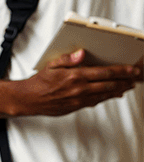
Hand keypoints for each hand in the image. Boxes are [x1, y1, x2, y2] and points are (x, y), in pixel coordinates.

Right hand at [15, 49, 141, 116]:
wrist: (27, 100)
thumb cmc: (39, 82)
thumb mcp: (52, 65)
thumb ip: (68, 58)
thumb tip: (81, 53)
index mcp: (75, 76)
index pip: (105, 72)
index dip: (122, 71)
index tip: (132, 70)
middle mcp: (78, 89)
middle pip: (108, 85)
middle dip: (124, 81)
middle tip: (135, 79)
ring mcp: (77, 100)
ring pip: (103, 95)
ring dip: (117, 91)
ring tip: (127, 87)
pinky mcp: (74, 107)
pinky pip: (93, 102)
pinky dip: (105, 98)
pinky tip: (111, 95)